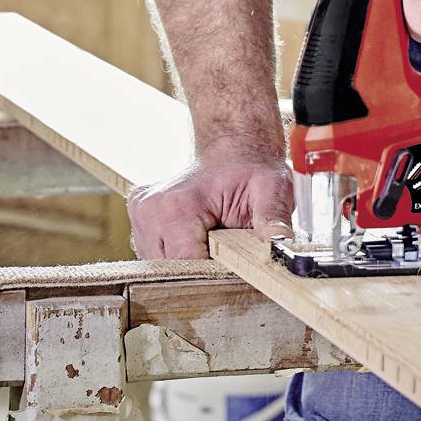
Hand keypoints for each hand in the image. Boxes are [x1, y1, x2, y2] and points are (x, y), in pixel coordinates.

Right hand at [127, 152, 292, 259]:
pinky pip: (158, 255)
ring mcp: (140, 216)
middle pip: (172, 270)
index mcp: (175, 207)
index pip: (187, 265)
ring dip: (189, 261)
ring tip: (213, 237)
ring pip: (163, 266)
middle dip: (202, 266)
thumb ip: (273, 218)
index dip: (214, 271)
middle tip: (229, 247)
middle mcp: (149, 210)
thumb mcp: (271, 189)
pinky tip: (198, 236)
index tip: (236, 263)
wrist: (234, 149)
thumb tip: (281, 244)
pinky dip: (179, 253)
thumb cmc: (251, 169)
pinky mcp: (140, 220)